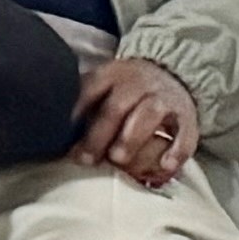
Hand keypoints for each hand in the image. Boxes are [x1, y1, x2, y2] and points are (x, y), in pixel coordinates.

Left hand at [72, 53, 204, 187]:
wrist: (172, 73)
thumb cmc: (125, 88)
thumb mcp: (103, 83)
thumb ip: (82, 100)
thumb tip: (51, 127)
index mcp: (111, 75)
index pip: (89, 90)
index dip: (74, 111)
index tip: (59, 134)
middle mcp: (137, 84)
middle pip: (116, 107)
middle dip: (99, 134)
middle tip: (86, 159)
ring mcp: (164, 98)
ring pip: (148, 115)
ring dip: (132, 138)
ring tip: (119, 160)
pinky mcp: (187, 115)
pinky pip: (185, 133)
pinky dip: (177, 150)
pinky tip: (165, 166)